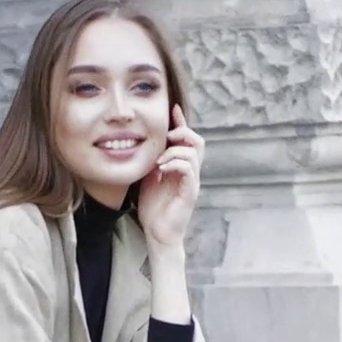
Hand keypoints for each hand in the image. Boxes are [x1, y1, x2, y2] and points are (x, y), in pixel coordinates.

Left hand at [137, 104, 202, 249]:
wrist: (157, 232)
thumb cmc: (154, 207)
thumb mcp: (149, 176)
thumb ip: (152, 159)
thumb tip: (144, 141)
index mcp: (182, 166)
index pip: (187, 138)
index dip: (181, 122)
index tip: (172, 108)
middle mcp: (191, 172)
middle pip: (198, 141)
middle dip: (183, 132)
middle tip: (166, 136)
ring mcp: (192, 182)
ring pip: (194, 153)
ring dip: (175, 150)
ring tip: (159, 159)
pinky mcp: (190, 193)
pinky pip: (189, 170)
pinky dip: (175, 164)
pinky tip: (161, 169)